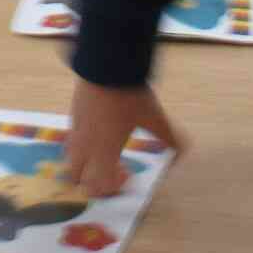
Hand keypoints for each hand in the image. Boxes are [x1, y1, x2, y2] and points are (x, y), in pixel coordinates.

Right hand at [65, 80, 183, 197]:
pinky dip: (83, 148)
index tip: (128, 175)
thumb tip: (180, 154)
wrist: (105, 64)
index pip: (99, 185)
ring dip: (87, 165)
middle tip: (114, 171)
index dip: (112, 188)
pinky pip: (72, 142)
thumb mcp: (155, 117)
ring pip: (72, 161)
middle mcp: (85, 146)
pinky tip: (100, 134)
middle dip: (94, 182)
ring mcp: (76, 131)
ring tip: (106, 153)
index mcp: (104, 152)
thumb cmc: (129, 95)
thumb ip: (169, 138)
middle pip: (78, 179)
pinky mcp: (72, 117)